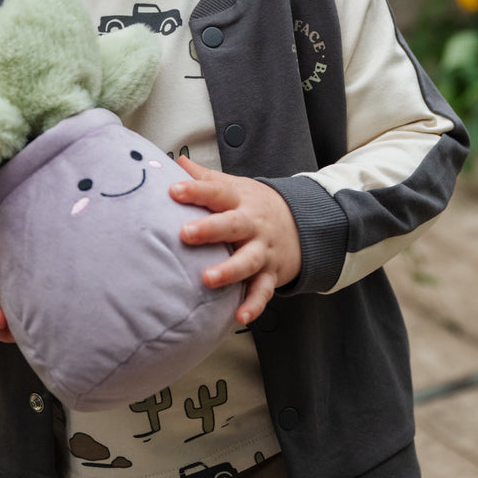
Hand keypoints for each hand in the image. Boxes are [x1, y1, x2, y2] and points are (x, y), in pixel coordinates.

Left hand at [171, 157, 301, 325]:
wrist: (304, 223)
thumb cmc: (256, 205)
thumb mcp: (234, 187)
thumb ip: (205, 178)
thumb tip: (177, 161)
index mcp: (240, 200)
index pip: (217, 191)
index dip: (195, 190)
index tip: (173, 191)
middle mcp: (252, 225)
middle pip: (232, 225)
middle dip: (210, 230)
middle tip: (186, 234)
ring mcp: (263, 250)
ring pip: (248, 261)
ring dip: (229, 271)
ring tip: (208, 279)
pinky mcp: (271, 274)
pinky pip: (263, 291)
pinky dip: (253, 305)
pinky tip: (240, 316)